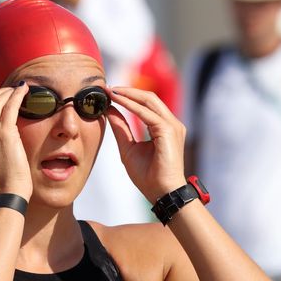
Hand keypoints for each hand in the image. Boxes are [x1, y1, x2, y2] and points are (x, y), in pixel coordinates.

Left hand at [106, 87, 186, 202]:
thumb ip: (121, 128)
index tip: (108, 93)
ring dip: (128, 94)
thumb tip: (110, 110)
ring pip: (149, 101)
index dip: (128, 96)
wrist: (161, 193)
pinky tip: (118, 102)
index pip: (146, 104)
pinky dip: (131, 106)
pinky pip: (147, 113)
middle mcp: (171, 123)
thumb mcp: (128, 148)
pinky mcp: (168, 131)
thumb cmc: (148, 176)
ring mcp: (172, 126)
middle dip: (127, 91)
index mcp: (164, 127)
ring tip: (110, 92)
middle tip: (107, 88)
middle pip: (149, 98)